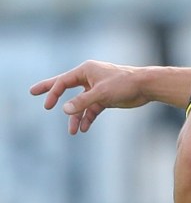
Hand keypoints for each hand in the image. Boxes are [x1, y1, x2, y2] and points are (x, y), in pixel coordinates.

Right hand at [29, 60, 149, 133]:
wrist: (146, 86)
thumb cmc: (124, 84)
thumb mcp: (101, 94)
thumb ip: (82, 102)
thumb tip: (64, 110)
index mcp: (86, 70)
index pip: (63, 81)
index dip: (52, 92)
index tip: (48, 106)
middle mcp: (90, 77)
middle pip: (66, 86)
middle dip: (52, 92)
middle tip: (33, 92)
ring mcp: (97, 88)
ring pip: (80, 103)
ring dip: (76, 117)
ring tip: (73, 131)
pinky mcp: (105, 98)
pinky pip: (91, 109)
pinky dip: (88, 118)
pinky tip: (84, 128)